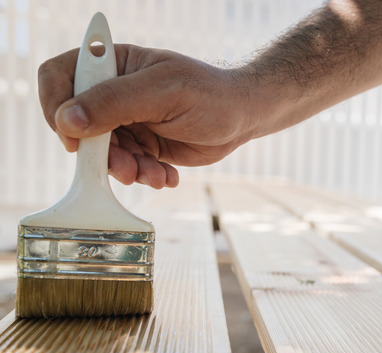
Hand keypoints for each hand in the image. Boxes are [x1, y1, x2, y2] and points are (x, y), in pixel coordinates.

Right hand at [38, 45, 258, 188]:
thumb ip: (115, 102)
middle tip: (126, 167)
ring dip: (125, 169)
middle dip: (100, 152)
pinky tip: (166, 176)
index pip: (59, 77)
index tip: (73, 137)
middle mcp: (112, 93)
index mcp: (112, 64)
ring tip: (154, 174)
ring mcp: (125, 121)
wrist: (242, 118)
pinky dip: (144, 175)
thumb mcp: (163, 92)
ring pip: (101, 152)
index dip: (56, 107)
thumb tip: (67, 119)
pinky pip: (126, 166)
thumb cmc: (210, 93)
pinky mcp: (141, 145)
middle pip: (77, 124)